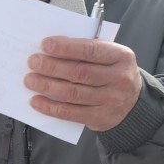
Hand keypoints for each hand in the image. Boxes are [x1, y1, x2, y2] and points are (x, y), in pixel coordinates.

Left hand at [25, 36, 142, 131]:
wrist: (133, 104)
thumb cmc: (113, 73)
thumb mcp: (111, 57)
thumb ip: (88, 51)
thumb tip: (52, 49)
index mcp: (121, 57)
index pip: (91, 50)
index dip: (67, 48)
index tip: (45, 44)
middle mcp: (119, 79)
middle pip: (79, 72)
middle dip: (52, 66)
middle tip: (33, 62)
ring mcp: (110, 100)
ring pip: (73, 93)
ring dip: (47, 86)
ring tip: (30, 80)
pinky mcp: (100, 118)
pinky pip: (71, 113)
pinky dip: (51, 107)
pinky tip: (36, 100)